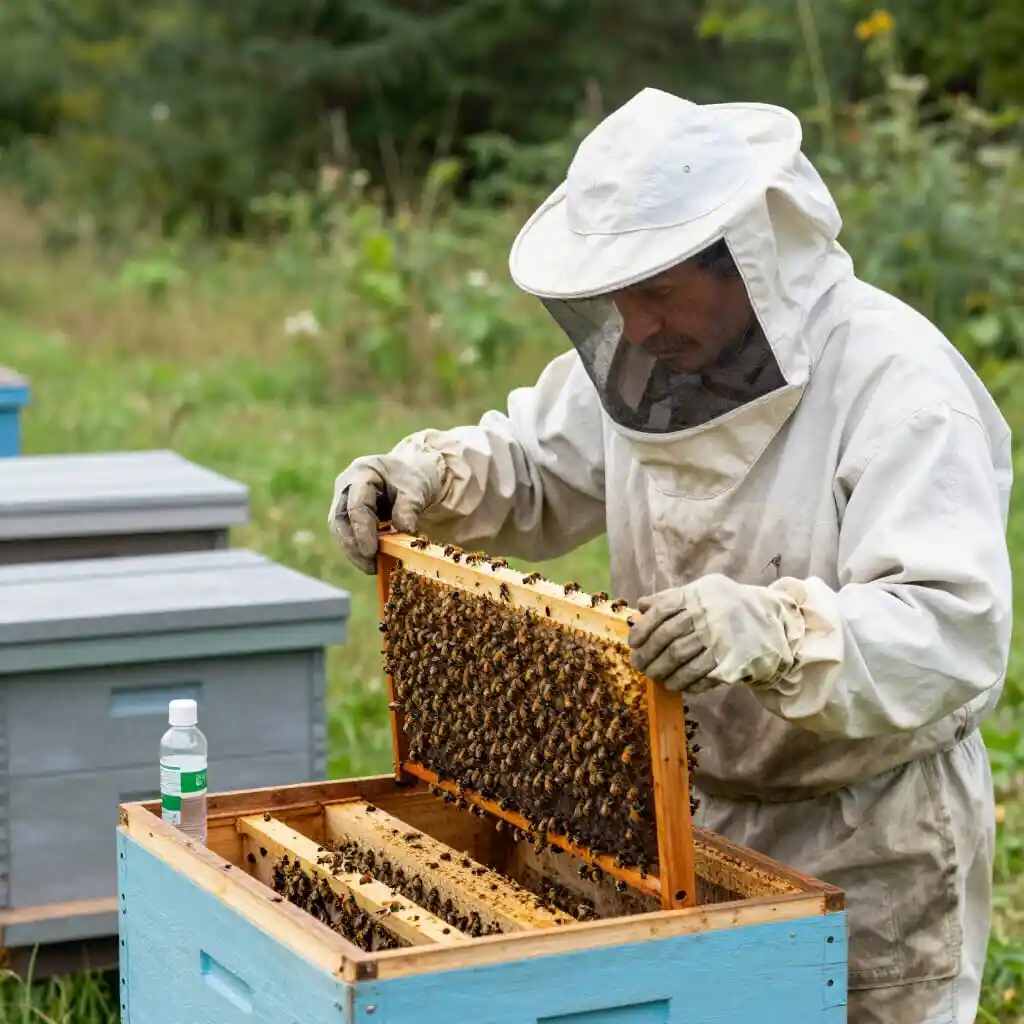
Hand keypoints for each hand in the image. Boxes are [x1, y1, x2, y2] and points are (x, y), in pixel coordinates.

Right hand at [328, 446, 442, 573]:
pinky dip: (359, 549)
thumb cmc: (414, 478)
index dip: (362, 531)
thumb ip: (409, 507)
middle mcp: (346, 485)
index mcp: (362, 472)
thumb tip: (404, 531)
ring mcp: (344, 500)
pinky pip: (348, 534)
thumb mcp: (417, 489)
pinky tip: (373, 561)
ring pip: (339, 530)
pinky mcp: (348, 514)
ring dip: (353, 551)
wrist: (412, 473)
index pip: (355, 505)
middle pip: (339, 519)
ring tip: (372, 567)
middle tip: (369, 566)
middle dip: (352, 546)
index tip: (372, 552)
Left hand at [629, 575, 800, 693]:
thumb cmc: (728, 606)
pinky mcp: (733, 661)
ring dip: (665, 672)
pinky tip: (679, 685)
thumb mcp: (702, 592)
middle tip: (640, 666)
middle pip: (668, 639)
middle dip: (649, 656)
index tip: (633, 644)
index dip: (643, 629)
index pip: (661, 611)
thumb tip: (641, 606)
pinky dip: (687, 682)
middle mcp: (708, 616)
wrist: (773, 620)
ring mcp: (721, 639)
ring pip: (682, 660)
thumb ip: (671, 597)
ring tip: (656, 678)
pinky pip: (703, 675)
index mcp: (698, 596)